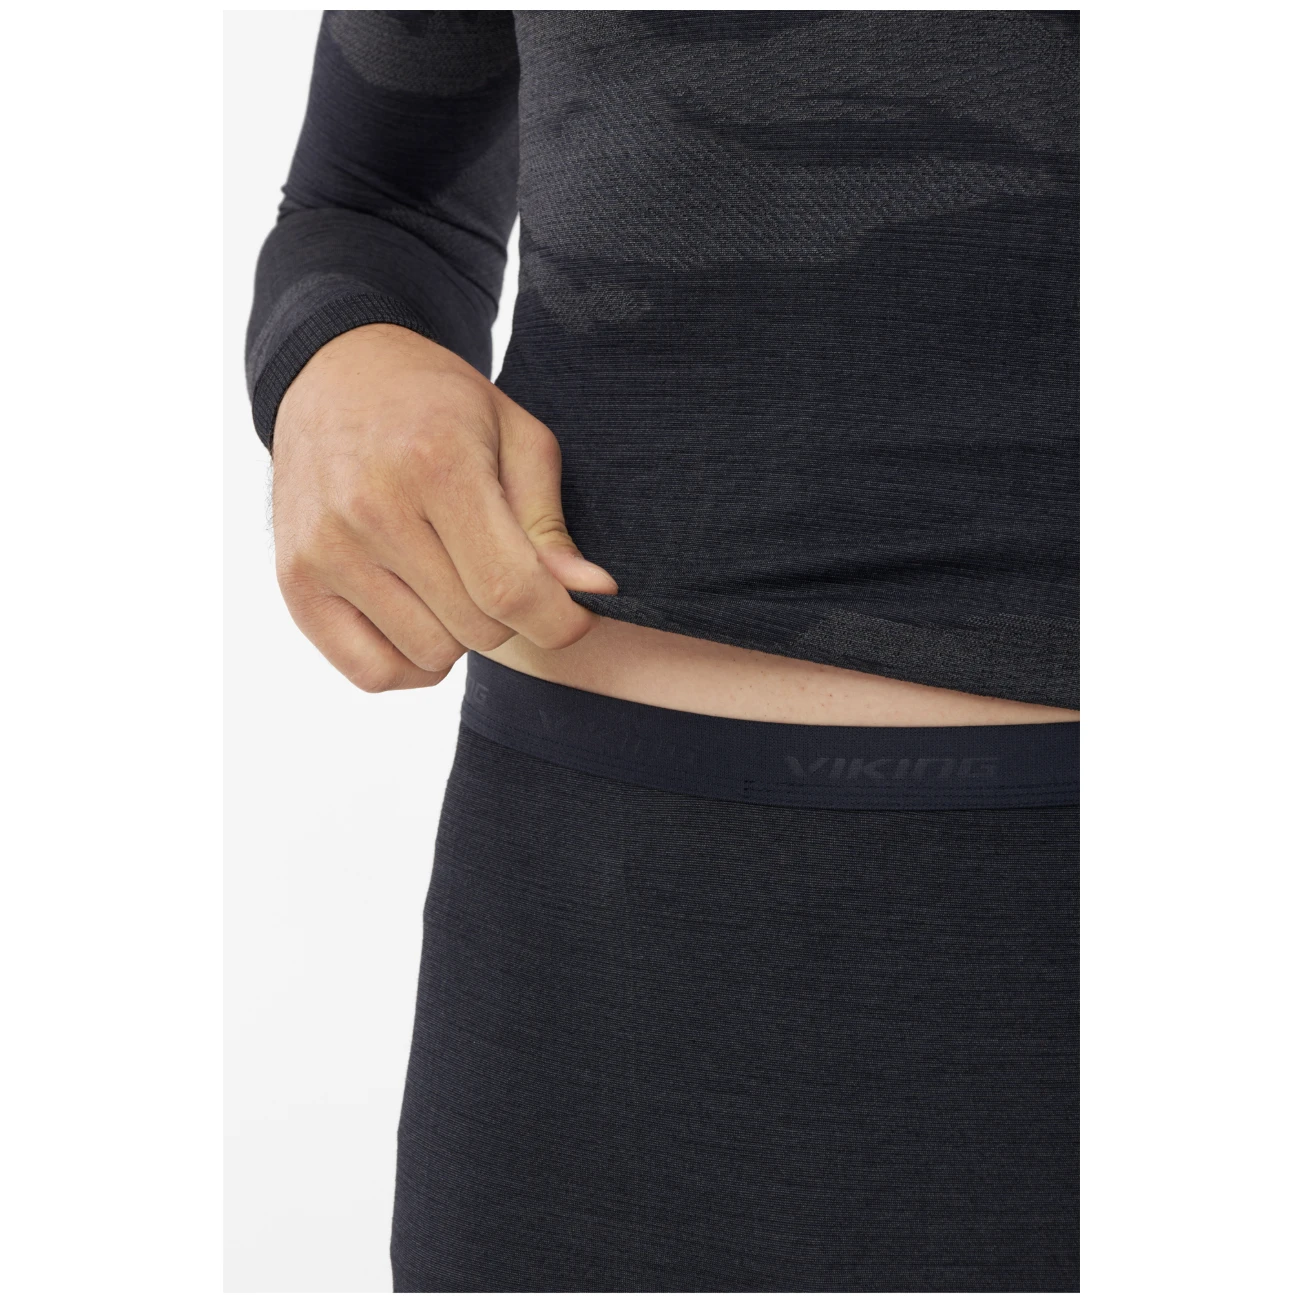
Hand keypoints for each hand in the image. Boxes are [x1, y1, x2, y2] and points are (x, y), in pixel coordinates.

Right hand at [270, 323, 616, 691]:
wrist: (335, 374)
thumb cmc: (438, 407)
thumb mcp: (514, 435)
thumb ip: (550, 520)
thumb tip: (591, 591)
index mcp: (435, 464)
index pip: (511, 589)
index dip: (559, 621)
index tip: (574, 617)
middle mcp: (371, 511)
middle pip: (477, 628)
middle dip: (511, 616)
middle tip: (500, 570)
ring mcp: (325, 550)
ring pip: (431, 655)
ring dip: (459, 635)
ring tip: (452, 580)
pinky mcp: (295, 582)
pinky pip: (372, 673)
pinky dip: (410, 663)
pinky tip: (421, 618)